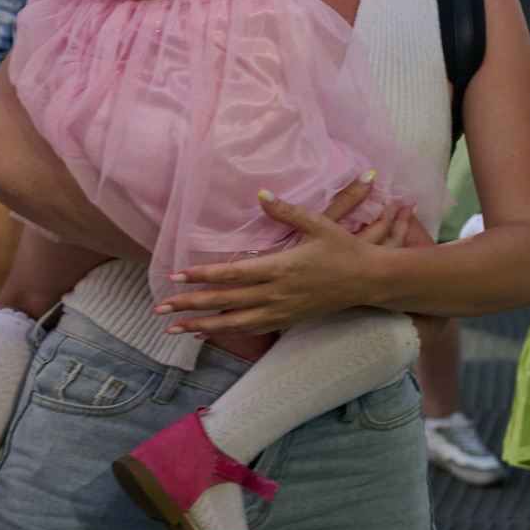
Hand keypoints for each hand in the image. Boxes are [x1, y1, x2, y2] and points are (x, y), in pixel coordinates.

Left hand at [152, 192, 392, 335]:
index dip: (202, 275)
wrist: (369, 280)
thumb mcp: (319, 224)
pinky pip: (251, 330)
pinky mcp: (287, 319)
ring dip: (201, 326)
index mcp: (282, 267)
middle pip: (225, 302)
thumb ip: (287, 211)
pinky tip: (207, 333)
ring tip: (173, 329)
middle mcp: (277, 293)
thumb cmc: (344, 249)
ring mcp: (282, 310)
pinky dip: (226, 333)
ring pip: (234, 323)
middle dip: (190, 306)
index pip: (232, 274)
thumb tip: (261, 195)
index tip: (176, 276)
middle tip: (160, 309)